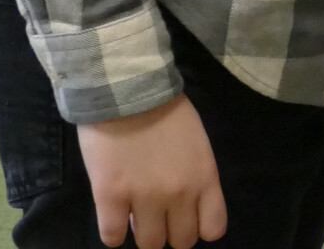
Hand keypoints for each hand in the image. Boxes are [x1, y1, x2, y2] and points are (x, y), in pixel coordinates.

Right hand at [74, 94, 225, 248]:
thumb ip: (194, 176)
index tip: (185, 218)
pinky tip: (113, 216)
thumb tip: (178, 208)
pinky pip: (112, 236)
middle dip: (170, 232)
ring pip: (148, 244)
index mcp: (204, 177)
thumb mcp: (196, 142)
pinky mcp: (110, 197)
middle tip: (158, 216)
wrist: (127, 89)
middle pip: (181, 242)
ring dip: (142, 233)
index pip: (213, 229)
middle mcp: (179, 194)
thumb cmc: (165, 110)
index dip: (198, 228)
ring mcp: (144, 198)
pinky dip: (113, 232)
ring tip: (134, 215)